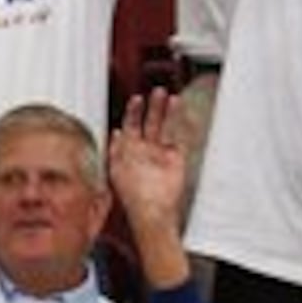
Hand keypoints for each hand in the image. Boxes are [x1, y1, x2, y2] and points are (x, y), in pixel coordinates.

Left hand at [104, 87, 188, 228]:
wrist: (152, 210)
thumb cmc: (133, 193)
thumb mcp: (117, 168)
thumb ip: (116, 148)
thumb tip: (116, 132)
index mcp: (128, 152)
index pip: (131, 126)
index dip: (133, 112)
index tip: (136, 98)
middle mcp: (145, 151)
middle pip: (150, 123)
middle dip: (153, 107)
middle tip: (158, 91)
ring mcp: (161, 155)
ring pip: (166, 128)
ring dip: (169, 113)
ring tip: (172, 98)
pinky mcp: (176, 160)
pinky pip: (181, 138)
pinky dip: (184, 126)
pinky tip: (185, 113)